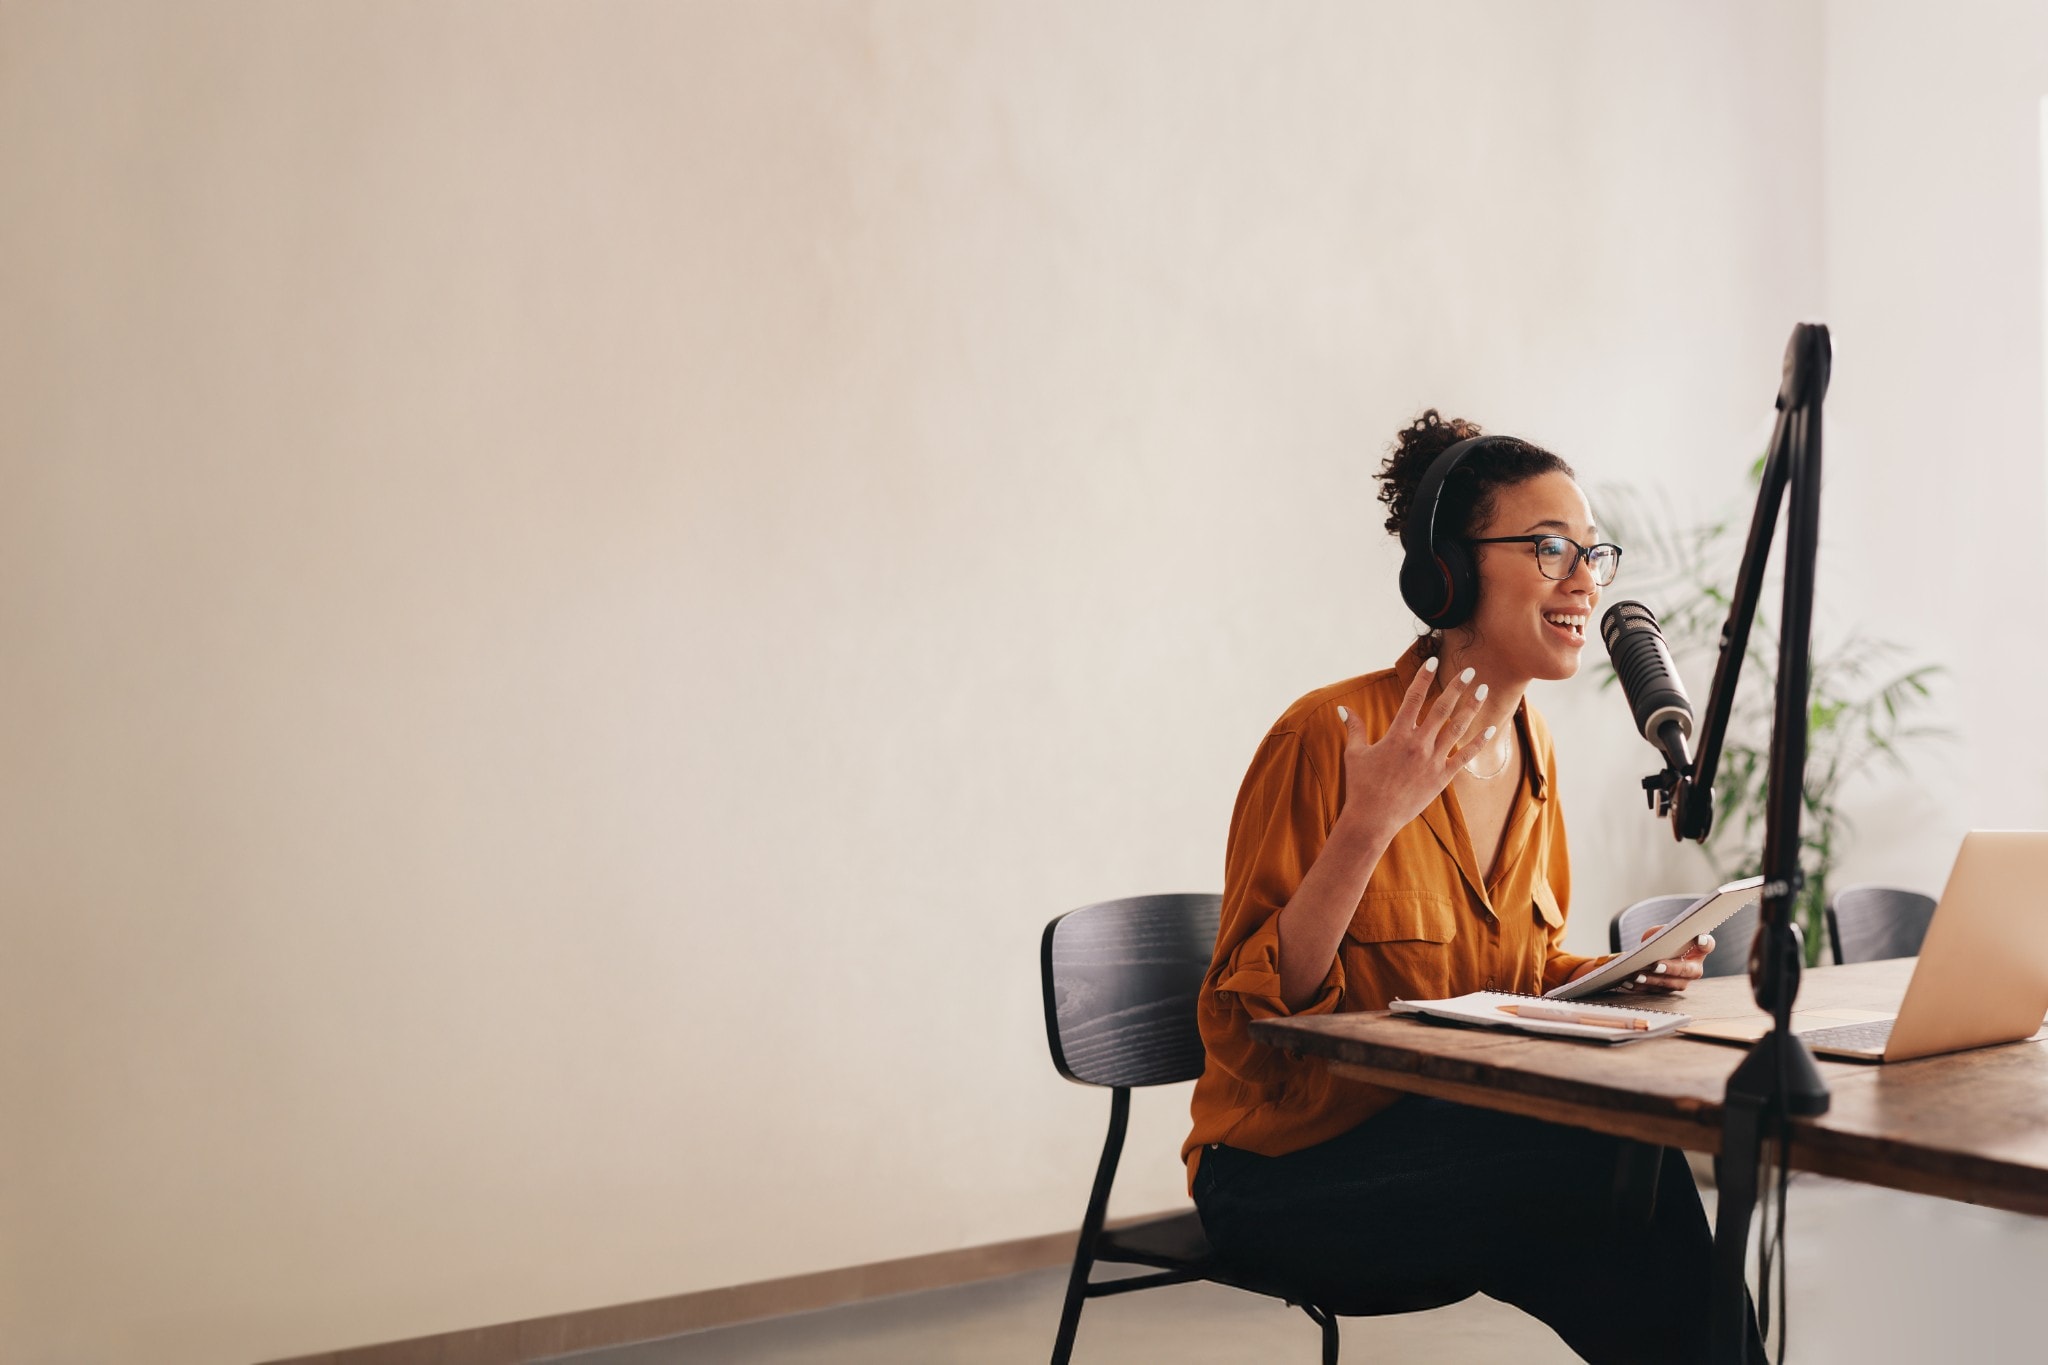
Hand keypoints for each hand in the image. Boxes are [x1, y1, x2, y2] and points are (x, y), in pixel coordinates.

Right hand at [1336, 659, 1490, 838]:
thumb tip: (1343, 708)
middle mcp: (1418, 744)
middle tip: (1470, 670)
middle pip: (1442, 709)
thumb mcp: (1355, 754)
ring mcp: (1432, 761)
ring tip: (1483, 690)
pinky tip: (1490, 728)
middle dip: (1457, 687)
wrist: (1373, 818)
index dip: (1423, 677)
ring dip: (1471, 708)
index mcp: (1397, 735)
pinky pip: (1464, 757)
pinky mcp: (1442, 778)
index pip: (1413, 698)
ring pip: (1457, 728)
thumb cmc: (1361, 786)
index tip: (1433, 661)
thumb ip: (1354, 728)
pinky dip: (1478, 742)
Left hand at [1619, 928, 1714, 993]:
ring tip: (1636, 976)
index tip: (1699, 939)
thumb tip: (1653, 940)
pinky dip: (1640, 987)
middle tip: (1656, 966)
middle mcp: (1694, 968)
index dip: (1704, 942)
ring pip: (1670, 984)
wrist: (1654, 955)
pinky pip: (1655, 991)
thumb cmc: (1663, 942)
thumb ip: (1661, 932)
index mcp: (1698, 950)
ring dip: (1652, 981)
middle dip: (1671, 968)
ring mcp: (1682, 982)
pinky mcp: (1667, 991)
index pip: (1707, 944)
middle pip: (1687, 970)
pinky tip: (1627, 983)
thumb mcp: (1662, 933)